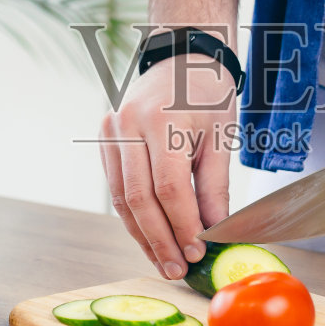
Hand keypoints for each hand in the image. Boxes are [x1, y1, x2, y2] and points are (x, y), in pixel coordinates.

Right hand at [99, 58, 235, 277]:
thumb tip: (213, 233)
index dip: (181, 225)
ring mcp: (110, 130)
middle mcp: (127, 124)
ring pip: (121, 197)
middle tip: (177, 269)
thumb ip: (214, 188)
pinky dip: (133, 215)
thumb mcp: (220, 138)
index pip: (168, 188)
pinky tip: (151, 237)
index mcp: (162, 120)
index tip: (196, 252)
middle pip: (138, 198)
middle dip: (158, 240)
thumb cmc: (207, 94)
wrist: (182, 56)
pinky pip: (116, 186)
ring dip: (142, 235)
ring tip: (163, 262)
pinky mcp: (104, 138)